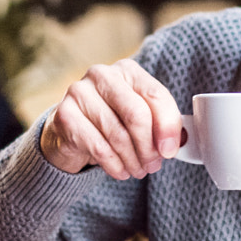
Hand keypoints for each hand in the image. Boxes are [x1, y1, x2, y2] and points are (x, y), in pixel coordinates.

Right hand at [39, 57, 183, 179]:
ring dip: (133, 160)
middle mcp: (102, 75)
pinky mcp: (65, 115)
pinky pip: (98, 147)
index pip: (155, 95)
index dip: (168, 127)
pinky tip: (121, 171)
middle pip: (136, 114)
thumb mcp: (141, 117)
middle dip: (148, 147)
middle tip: (153, 165)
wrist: (72, 130)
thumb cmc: (114, 120)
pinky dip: (115, 165)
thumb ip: (162, 125)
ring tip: (138, 171)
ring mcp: (80, 92)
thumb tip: (176, 142)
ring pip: (117, 134)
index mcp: (128, 70)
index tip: (170, 151)